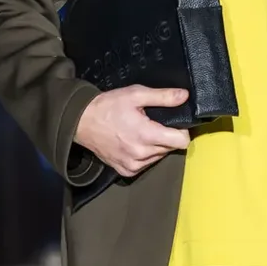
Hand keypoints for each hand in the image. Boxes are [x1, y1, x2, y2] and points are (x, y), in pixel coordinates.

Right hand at [73, 85, 190, 176]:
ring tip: (142, 131)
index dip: (182, 131)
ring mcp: (132, 165)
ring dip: (156, 146)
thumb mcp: (136, 94)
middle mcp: (141, 155)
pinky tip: (134, 142)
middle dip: (167, 136)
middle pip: (170, 148)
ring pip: (159, 157)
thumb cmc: (108, 106)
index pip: (181, 142)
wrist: (82, 121)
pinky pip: (146, 164)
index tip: (174, 123)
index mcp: (146, 135)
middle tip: (154, 123)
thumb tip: (184, 96)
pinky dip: (145, 155)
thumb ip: (163, 96)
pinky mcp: (125, 171)